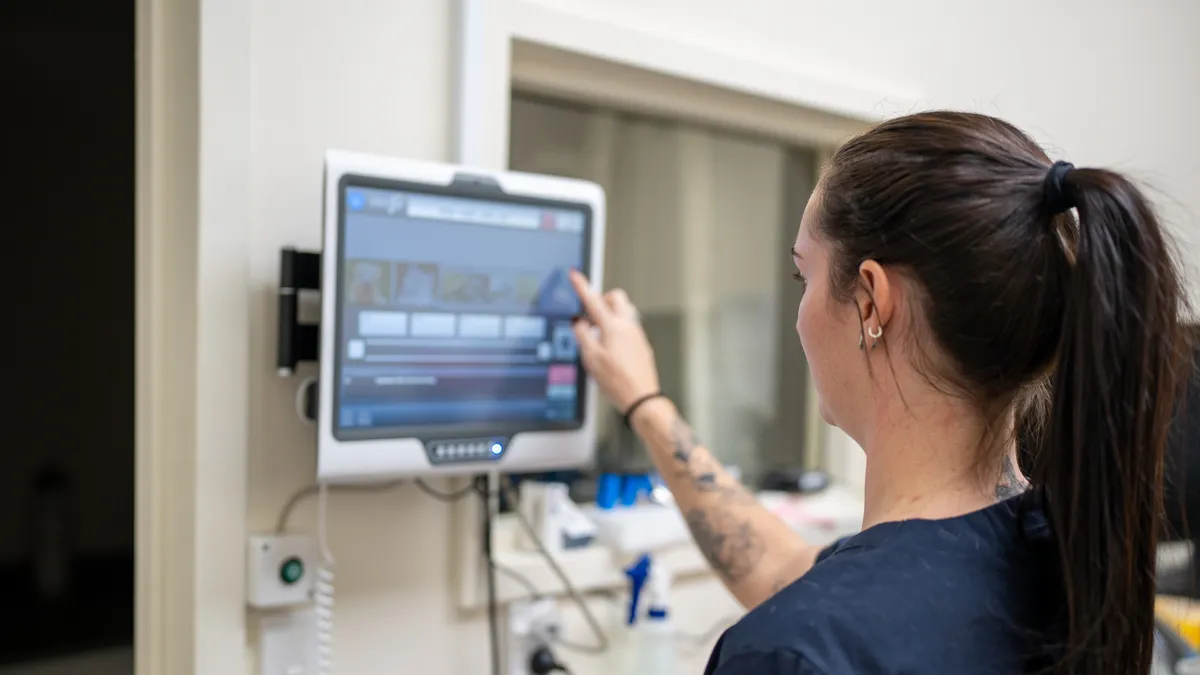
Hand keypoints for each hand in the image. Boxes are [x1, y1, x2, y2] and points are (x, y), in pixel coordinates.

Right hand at [568, 270, 660, 411]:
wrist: (641, 398)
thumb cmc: (617, 381)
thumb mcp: (591, 359)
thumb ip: (583, 335)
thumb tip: (578, 322)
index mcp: (613, 326)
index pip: (593, 300)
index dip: (582, 286)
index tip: (575, 275)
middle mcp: (628, 326)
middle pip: (616, 297)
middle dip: (602, 298)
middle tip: (590, 311)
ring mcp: (637, 334)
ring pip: (625, 311)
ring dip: (611, 313)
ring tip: (599, 331)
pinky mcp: (642, 344)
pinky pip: (629, 326)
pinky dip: (618, 327)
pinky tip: (611, 346)